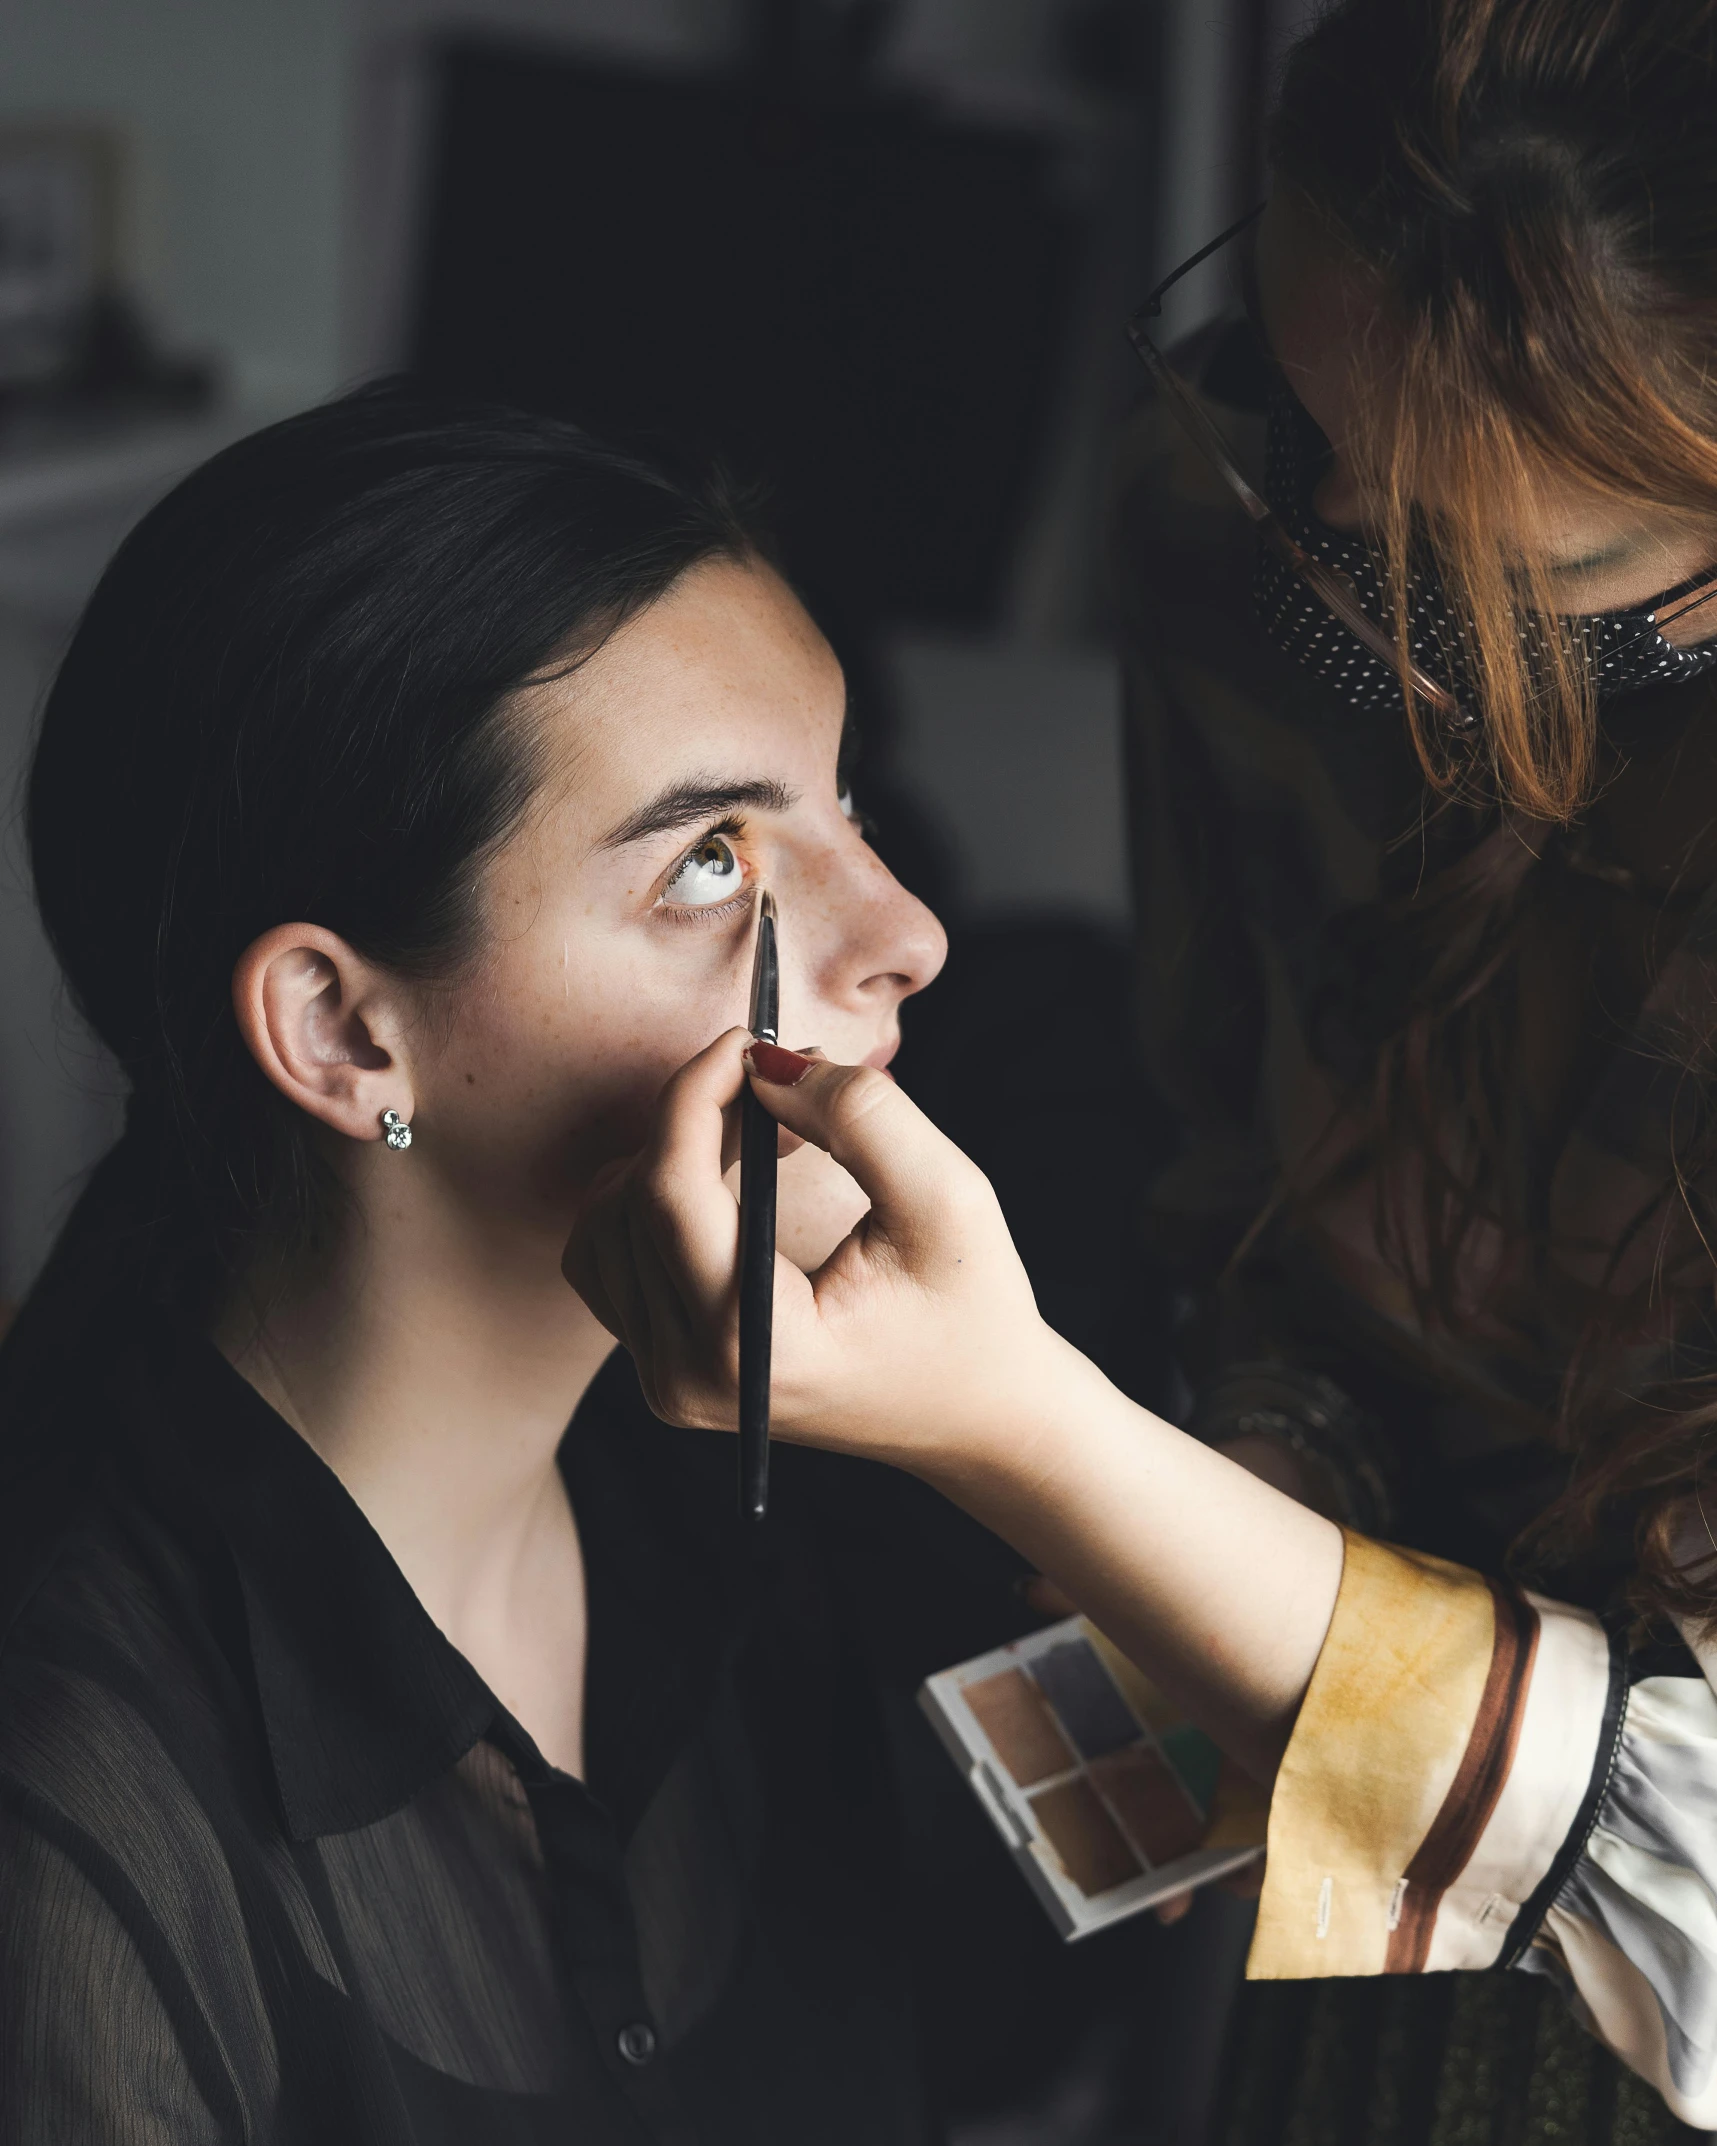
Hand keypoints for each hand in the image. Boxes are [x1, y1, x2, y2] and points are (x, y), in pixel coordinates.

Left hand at [563, 1029, 1076, 1474]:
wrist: (979, 1418)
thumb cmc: (974, 1314)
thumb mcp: (947, 1197)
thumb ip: (860, 1116)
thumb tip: (767, 1063)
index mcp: (754, 1348)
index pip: (670, 1193)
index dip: (696, 1094)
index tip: (748, 1037)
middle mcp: (687, 1378)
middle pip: (634, 1199)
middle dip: (699, 1115)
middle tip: (783, 1079)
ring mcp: (664, 1381)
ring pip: (609, 1220)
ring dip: (677, 1152)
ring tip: (770, 1132)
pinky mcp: (661, 1368)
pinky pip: (612, 1254)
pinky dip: (658, 1195)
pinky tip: (731, 1177)